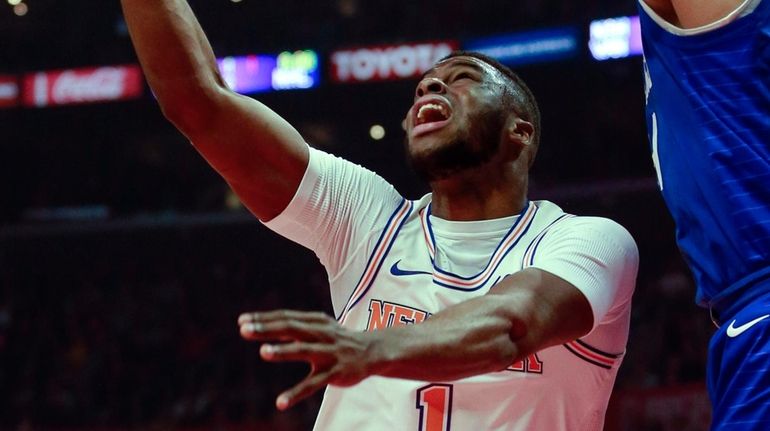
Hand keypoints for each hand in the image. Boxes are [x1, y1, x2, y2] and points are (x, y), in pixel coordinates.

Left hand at [238, 310, 375, 409]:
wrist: (373, 351)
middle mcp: (321, 334)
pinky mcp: (334, 374)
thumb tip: (262, 325)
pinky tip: (280, 402)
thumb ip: (294, 326)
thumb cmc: (337, 339)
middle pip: (291, 328)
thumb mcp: (319, 327)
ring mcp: (328, 354)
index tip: (242, 321)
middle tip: (244, 330)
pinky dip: (296, 393)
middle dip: (267, 329)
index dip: (264, 319)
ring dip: (283, 351)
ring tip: (263, 352)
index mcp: (315, 322)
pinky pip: (313, 384)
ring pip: (304, 351)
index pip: (286, 317)